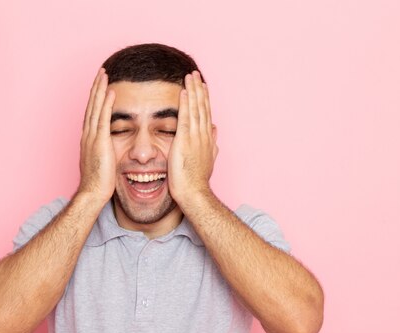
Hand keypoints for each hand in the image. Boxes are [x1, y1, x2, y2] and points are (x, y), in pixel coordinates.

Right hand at [78, 68, 116, 203]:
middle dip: (96, 88)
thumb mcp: (102, 162)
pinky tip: (111, 91)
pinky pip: (103, 118)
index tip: (100, 85)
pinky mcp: (100, 142)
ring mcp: (92, 137)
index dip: (96, 98)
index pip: (92, 113)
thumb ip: (106, 151)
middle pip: (91, 106)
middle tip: (101, 72)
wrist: (92, 193)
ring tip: (105, 75)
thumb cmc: (99, 182)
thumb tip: (112, 148)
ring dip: (100, 90)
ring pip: (95, 108)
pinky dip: (106, 103)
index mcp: (88, 139)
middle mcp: (88, 135)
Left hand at [168, 71, 217, 203]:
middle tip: (196, 73)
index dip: (204, 99)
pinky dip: (185, 104)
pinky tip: (183, 91)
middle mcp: (204, 135)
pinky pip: (185, 117)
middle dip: (199, 89)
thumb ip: (211, 143)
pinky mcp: (185, 141)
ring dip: (193, 91)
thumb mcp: (208, 158)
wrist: (194, 193)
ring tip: (190, 76)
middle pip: (202, 107)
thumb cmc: (197, 180)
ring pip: (195, 108)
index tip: (202, 86)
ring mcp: (195, 137)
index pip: (206, 114)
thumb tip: (215, 130)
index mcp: (207, 139)